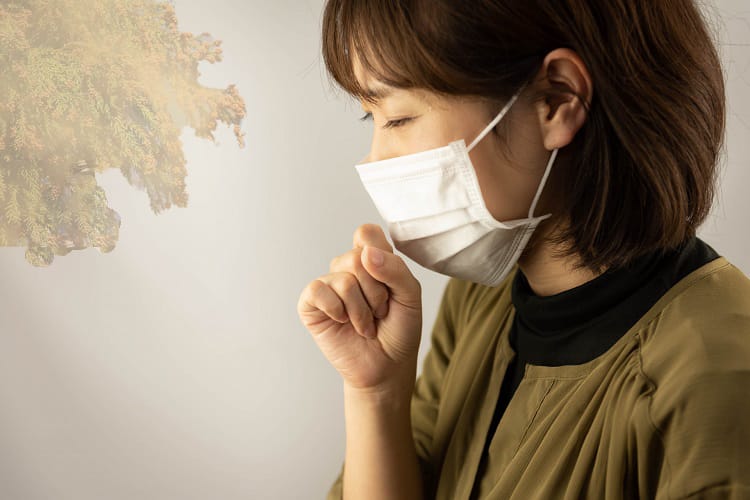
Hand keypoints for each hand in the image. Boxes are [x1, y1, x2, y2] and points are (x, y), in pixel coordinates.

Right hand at [297, 224, 422, 391]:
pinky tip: (343, 322)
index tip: (389, 281)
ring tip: (365, 324)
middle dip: (376, 292)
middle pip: (356, 257)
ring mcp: (328, 285)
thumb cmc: (399, 329)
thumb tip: (365, 254)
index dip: (379, 254)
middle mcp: (347, 269)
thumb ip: (396, 270)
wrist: (387, 366)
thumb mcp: (410, 296)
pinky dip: (337, 310)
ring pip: (343, 278)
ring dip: (361, 310)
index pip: (366, 233)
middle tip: (380, 311)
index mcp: (371, 259)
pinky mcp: (310, 304)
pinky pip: (318, 291)